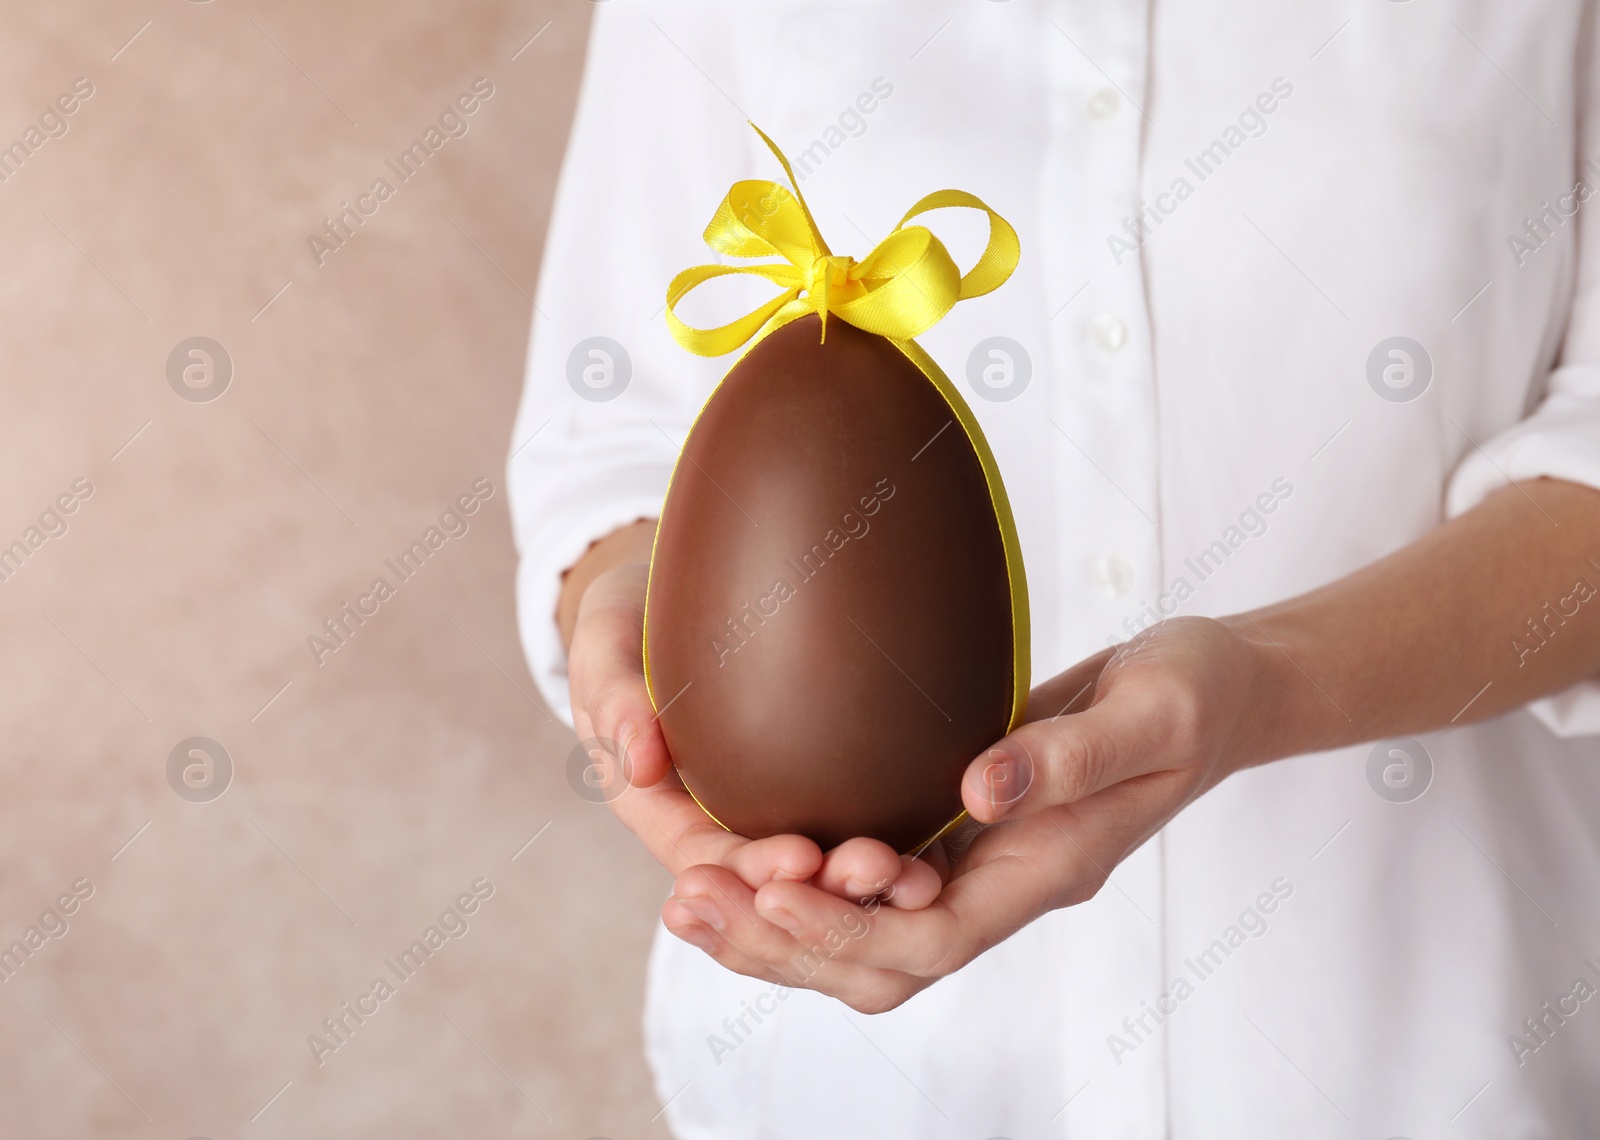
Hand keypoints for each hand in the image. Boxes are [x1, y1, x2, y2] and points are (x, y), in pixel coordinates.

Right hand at [564, 531, 941, 905]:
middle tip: (882, 870)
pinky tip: (938, 850)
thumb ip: (613, 692)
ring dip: (864, 886)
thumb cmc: (630, 613)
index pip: (703, 859)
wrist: (671, 590)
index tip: (797, 859)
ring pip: (816, 875)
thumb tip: (637, 762)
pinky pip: (848, 832)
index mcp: (658, 806)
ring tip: (920, 878)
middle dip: (822, 891)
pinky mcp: (809, 792)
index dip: (747, 871)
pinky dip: (890, 851)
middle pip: (769, 883)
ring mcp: (763, 813)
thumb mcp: (606, 637)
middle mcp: (714, 825)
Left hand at [660, 616, 1268, 1011]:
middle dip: (782, 947)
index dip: (848, 929)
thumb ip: (1071, 754)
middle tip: (688, 905)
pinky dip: (803, 874)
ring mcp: (977, 861)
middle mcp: (1001, 883)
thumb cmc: (1197, 694)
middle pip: (879, 964)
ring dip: (775, 922)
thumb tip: (976, 790)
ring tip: (688, 891)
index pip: (932, 941)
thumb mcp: (1154, 710)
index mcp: (1047, 869)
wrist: (1214, 689)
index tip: (771, 890)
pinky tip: (741, 843)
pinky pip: (870, 876)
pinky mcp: (955, 824)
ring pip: (864, 931)